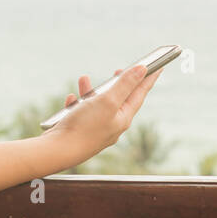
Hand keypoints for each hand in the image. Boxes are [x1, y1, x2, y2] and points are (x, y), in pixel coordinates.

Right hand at [47, 64, 162, 161]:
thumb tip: (142, 70)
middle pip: (119, 99)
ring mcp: (95, 129)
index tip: (158, 66)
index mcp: (122, 118)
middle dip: (119, 83)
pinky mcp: (79, 130)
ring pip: (96, 104)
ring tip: (84, 79)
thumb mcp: (108, 101)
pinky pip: (81, 113)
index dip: (148, 78)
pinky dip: (77, 103)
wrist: (58, 151)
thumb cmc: (85, 127)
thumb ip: (125, 85)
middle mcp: (111, 125)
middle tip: (120, 70)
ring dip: (91, 91)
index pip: (139, 94)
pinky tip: (71, 98)